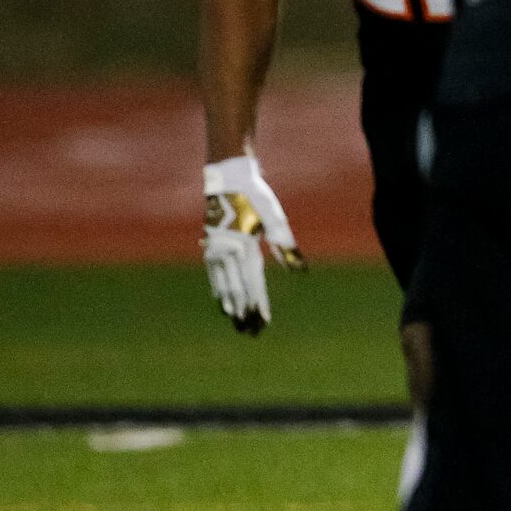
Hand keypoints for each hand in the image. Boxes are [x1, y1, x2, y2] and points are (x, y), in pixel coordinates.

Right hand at [202, 154, 305, 333]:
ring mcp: (215, 250)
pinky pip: (214, 275)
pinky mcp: (210, 246)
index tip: (264, 320)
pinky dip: (219, 290)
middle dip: (245, 310)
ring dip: (231, 305)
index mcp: (243, 245)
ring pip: (223, 284)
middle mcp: (225, 251)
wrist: (229, 179)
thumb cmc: (257, 197)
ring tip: (237, 323)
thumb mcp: (275, 218)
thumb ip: (285, 245)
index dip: (259, 302)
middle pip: (237, 288)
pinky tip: (222, 303)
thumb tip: (301, 270)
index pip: (253, 281)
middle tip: (251, 332)